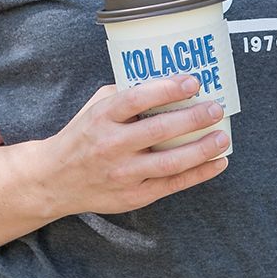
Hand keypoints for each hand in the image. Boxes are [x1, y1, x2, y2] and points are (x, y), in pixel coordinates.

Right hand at [31, 75, 230, 215]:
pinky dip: (199, 174)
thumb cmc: (83, 136)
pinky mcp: (133, 196)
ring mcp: (123, 174)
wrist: (55, 180)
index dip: (168, 89)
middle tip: (215, 108)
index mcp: (102, 117)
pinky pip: (172, 185)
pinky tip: (218, 163)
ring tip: (222, 137)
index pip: (137, 99)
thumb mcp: (96, 107)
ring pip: (170, 163)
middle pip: (159, 131)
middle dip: (193, 119)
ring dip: (201, 149)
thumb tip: (168, 81)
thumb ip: (126, 94)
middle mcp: (112, 145)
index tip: (193, 81)